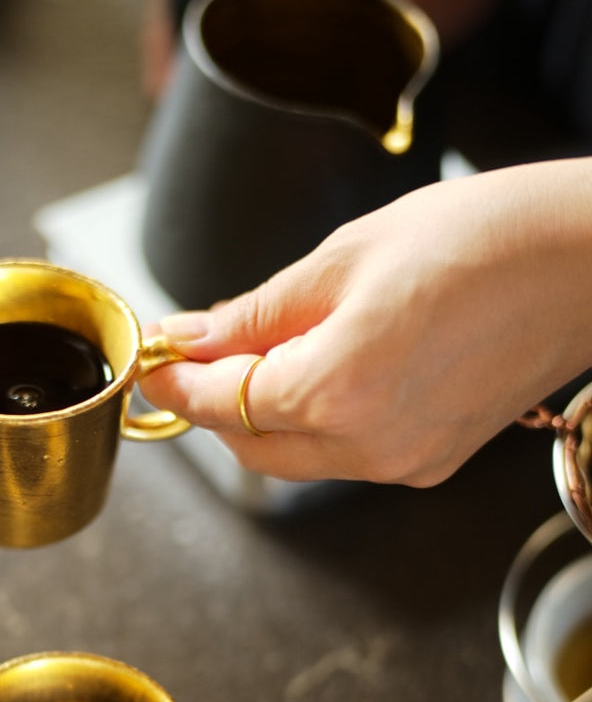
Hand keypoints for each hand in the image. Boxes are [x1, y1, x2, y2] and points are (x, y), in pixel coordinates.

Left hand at [140, 159, 591, 486]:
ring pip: (298, 457)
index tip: (153, 358)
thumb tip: (190, 337)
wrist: (589, 259)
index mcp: (336, 391)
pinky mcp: (434, 461)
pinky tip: (328, 367)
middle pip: (250, 446)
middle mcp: (368, 447)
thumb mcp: (344, 258)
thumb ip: (255, 314)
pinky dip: (319, 421)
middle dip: (214, 405)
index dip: (175, 381)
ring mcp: (405, 464)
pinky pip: (349, 454)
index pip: (219, 404)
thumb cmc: (484, 237)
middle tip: (196, 352)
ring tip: (269, 347)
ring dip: (265, 414)